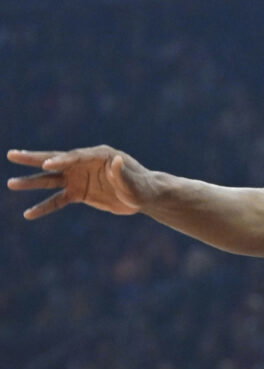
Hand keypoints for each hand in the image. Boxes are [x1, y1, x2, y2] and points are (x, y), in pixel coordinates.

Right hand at [7, 146, 149, 218]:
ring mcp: (79, 178)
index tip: (47, 165)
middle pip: (55, 161)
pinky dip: (44, 207)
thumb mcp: (134, 182)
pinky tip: (28, 214)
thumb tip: (117, 161)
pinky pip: (57, 200)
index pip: (76, 156)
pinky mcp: (78, 193)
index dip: (61, 160)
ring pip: (51, 180)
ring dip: (31, 182)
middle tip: (12, 154)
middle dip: (34, 158)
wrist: (144, 197)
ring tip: (11, 183)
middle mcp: (84, 164)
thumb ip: (123, 173)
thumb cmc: (142, 186)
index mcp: (99, 155)